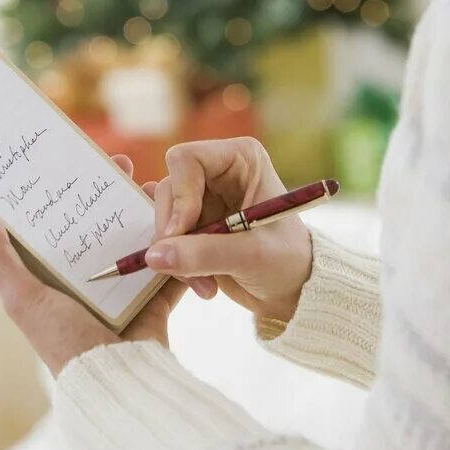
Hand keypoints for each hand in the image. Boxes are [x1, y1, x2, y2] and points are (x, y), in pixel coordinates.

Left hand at [0, 154, 187, 376]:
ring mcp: (127, 285)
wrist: (117, 384)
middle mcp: (92, 276)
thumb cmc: (63, 343)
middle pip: (105, 220)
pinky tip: (190, 218)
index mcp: (57, 275)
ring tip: (160, 187)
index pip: (61, 220)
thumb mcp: (22, 297)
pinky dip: (183, 244)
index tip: (80, 158)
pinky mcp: (157, 296)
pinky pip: (173, 263)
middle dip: (116, 189)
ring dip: (152, 209)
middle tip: (125, 165)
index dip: (68, 187)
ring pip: (142, 235)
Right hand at [143, 137, 312, 325]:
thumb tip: (154, 256)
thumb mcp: (251, 255)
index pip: (186, 159)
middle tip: (191, 269)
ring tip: (204, 283)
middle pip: (168, 189)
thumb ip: (204, 253)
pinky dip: (175, 262)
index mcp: (240, 159)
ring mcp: (203, 198)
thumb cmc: (288, 261)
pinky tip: (199, 283)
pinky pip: (166, 238)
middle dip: (174, 233)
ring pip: (164, 217)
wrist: (295, 290)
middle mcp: (218, 172)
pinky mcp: (194, 224)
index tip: (181, 232)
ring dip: (176, 255)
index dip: (179, 196)